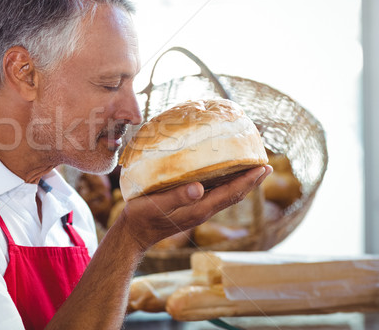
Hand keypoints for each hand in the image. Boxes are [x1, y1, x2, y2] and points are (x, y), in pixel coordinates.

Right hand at [116, 165, 272, 250]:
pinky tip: (222, 174)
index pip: (231, 193)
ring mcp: (197, 210)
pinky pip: (215, 194)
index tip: (264, 167)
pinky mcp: (190, 208)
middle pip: (234, 194)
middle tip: (265, 163)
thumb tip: (199, 187)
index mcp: (199, 209)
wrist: (133, 234)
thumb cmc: (142, 217)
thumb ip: (177, 197)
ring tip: (250, 166)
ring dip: (241, 181)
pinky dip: (226, 183)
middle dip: (251, 180)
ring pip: (226, 195)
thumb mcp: (157, 205)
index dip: (249, 180)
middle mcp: (203, 210)